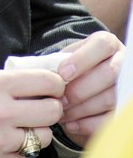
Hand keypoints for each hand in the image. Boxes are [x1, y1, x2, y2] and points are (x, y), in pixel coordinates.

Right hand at [0, 68, 63, 157]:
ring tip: (22, 123)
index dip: (54, 82)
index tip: (52, 84)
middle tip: (41, 103)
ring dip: (37, 129)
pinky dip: (21, 148)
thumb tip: (24, 83)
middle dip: (50, 106)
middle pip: (52, 111)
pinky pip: (25, 155)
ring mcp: (0, 140)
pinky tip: (7, 139)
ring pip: (43, 137)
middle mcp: (0, 112)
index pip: (45, 82)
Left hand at [56, 30, 124, 144]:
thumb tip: (45, 76)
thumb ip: (60, 62)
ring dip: (82, 109)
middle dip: (80, 89)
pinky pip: (112, 119)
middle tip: (59, 99)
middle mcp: (123, 62)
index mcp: (107, 44)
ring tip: (61, 113)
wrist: (85, 80)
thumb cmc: (72, 65)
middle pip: (108, 74)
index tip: (62, 74)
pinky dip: (90, 124)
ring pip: (111, 98)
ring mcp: (128, 86)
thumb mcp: (67, 57)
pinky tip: (71, 125)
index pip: (101, 45)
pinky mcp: (127, 110)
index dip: (82, 60)